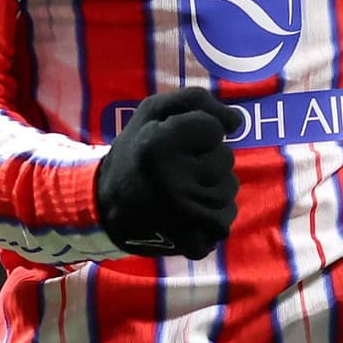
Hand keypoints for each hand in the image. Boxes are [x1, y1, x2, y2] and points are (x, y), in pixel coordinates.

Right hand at [94, 87, 237, 260]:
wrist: (105, 208)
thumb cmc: (135, 154)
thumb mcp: (151, 113)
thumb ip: (196, 100)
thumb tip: (237, 121)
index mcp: (158, 146)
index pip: (214, 129)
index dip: (200, 132)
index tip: (178, 142)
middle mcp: (172, 182)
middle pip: (225, 159)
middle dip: (208, 159)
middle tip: (177, 169)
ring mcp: (185, 216)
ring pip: (229, 189)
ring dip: (212, 187)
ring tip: (182, 191)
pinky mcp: (194, 242)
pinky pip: (225, 219)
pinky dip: (212, 214)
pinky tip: (187, 213)